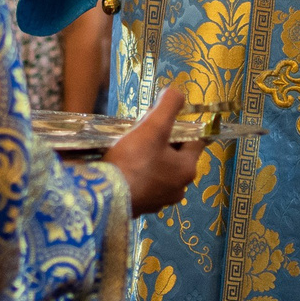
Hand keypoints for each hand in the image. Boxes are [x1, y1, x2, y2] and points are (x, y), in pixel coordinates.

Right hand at [103, 85, 202, 215]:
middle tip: (144, 132)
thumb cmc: (133, 160)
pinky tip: (124, 168)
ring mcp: (159, 201)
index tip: (162, 120)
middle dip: (163, 143)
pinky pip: (144, 186)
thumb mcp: (153, 126)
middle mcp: (179, 188)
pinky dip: (138, 176)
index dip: (181, 126)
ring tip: (131, 149)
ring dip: (150, 160)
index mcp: (187, 169)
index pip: (195, 141)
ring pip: (160, 172)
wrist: (104, 196)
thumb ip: (168, 105)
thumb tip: (177, 92)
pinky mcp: (141, 208)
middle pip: (176, 157)